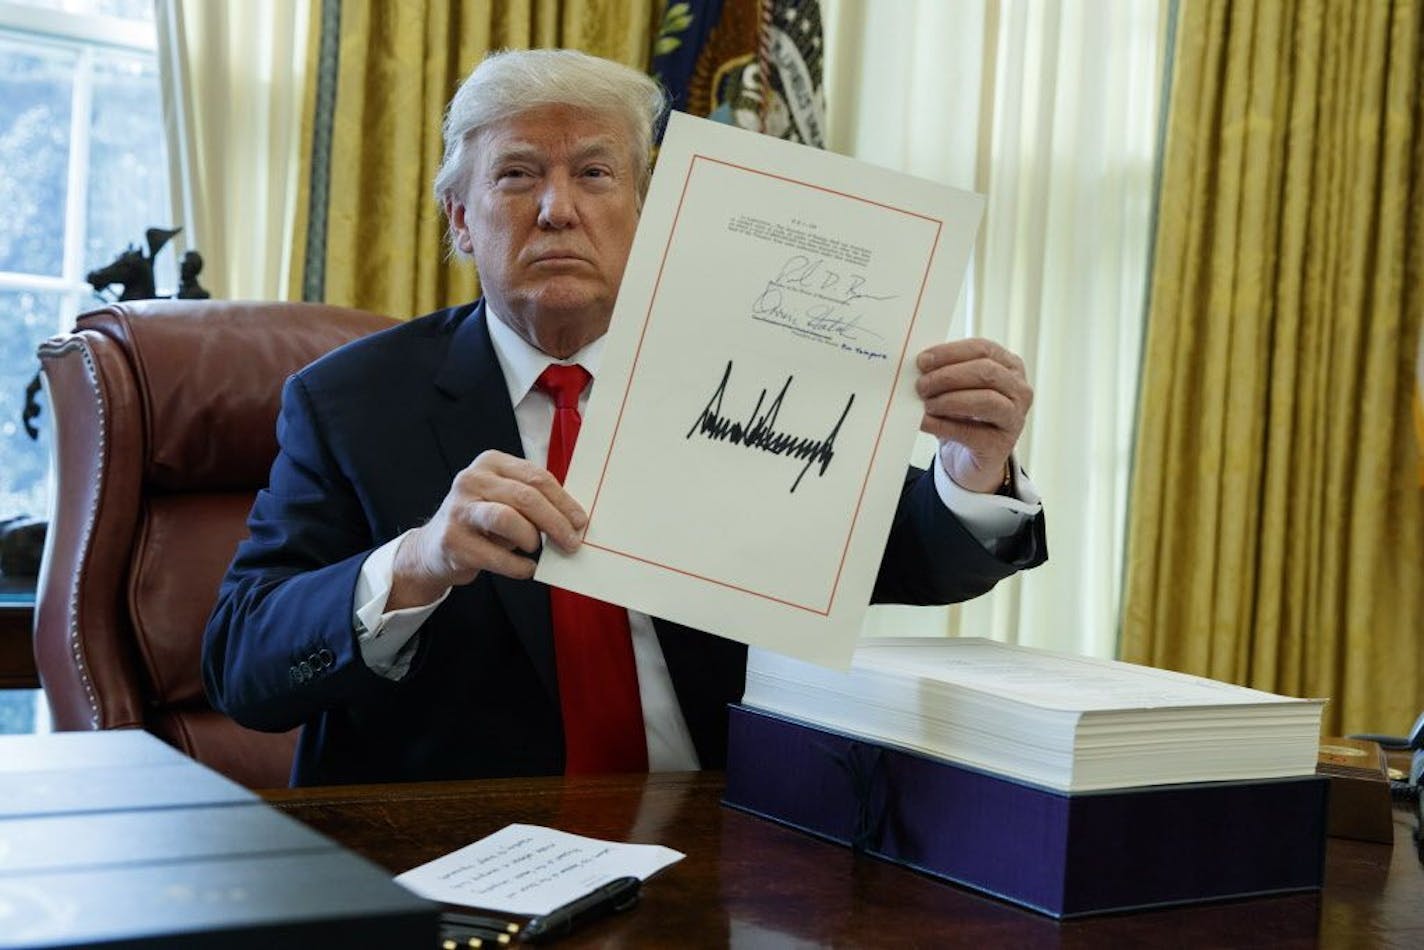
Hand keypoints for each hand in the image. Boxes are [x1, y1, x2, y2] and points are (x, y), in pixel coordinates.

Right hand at [389, 450, 585, 608]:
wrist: (434, 548)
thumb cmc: (481, 521)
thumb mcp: (504, 499)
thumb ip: (533, 500)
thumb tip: (573, 519)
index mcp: (491, 463)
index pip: (536, 477)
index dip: (563, 500)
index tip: (580, 521)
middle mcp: (472, 480)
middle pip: (525, 497)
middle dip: (555, 521)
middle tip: (571, 541)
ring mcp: (459, 509)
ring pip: (507, 519)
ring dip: (531, 538)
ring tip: (537, 549)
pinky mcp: (452, 540)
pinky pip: (496, 555)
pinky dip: (518, 566)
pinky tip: (526, 568)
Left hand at [915, 338, 1033, 492]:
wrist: (969, 457)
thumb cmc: (963, 414)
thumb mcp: (958, 388)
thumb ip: (944, 373)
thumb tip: (920, 365)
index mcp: (1009, 366)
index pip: (982, 349)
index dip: (950, 353)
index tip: (923, 360)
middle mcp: (1019, 390)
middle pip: (986, 372)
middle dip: (949, 376)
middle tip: (921, 385)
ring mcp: (1014, 418)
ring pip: (986, 400)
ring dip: (950, 400)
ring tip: (927, 404)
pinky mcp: (1001, 446)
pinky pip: (971, 432)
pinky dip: (943, 426)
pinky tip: (925, 423)